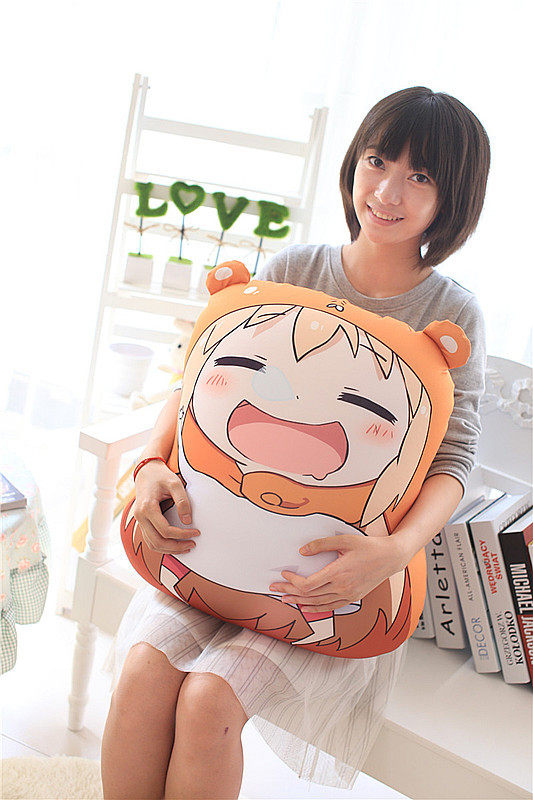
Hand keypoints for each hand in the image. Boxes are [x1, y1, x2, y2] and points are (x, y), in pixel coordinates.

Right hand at [132, 460, 200, 552]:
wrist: (146, 470)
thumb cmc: (161, 475)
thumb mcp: (175, 483)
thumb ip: (182, 501)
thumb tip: (187, 521)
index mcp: (147, 507)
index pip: (165, 530)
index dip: (182, 534)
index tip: (196, 532)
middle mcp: (140, 516)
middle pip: (157, 542)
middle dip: (176, 547)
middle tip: (192, 544)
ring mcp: (139, 520)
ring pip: (152, 544)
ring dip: (169, 549)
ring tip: (185, 547)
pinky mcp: (142, 522)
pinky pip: (150, 540)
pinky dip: (162, 545)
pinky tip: (175, 544)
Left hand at [269, 534, 405, 612]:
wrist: (390, 558)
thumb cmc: (369, 547)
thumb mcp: (344, 540)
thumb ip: (321, 545)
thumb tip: (302, 551)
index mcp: (338, 573)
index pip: (308, 584)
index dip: (293, 582)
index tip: (284, 574)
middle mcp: (342, 588)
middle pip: (309, 596)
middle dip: (290, 593)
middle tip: (275, 589)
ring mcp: (347, 595)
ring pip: (318, 604)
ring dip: (299, 602)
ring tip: (285, 599)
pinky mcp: (352, 598)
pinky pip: (330, 608)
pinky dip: (316, 609)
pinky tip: (306, 607)